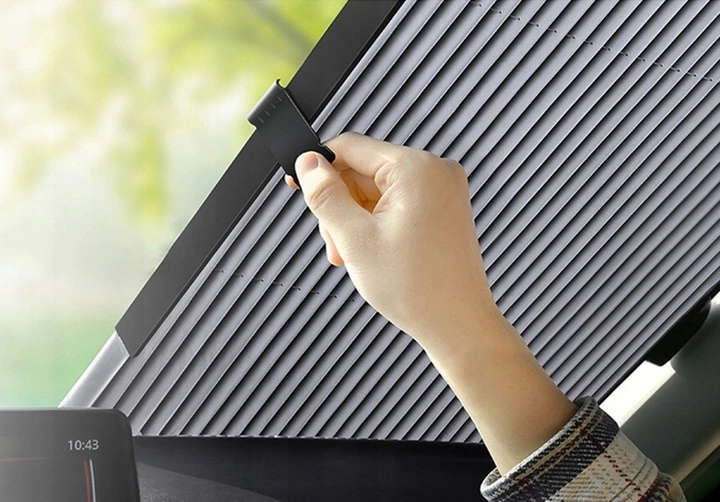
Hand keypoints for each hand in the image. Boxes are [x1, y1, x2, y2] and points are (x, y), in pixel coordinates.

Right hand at [289, 132, 576, 473]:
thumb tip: (307, 163)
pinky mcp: (444, 207)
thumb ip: (326, 196)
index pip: (350, 147)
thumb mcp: (354, 239)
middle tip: (335, 244)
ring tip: (353, 257)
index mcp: (415, 168)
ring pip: (377, 190)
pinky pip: (397, 203)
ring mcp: (443, 189)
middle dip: (341, 207)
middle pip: (363, 171)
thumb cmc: (417, 289)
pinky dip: (377, 224)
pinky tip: (371, 253)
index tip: (297, 184)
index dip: (317, 166)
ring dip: (356, 221)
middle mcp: (434, 170)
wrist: (458, 325)